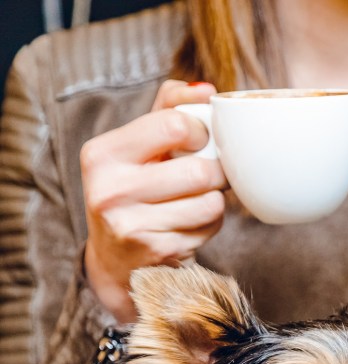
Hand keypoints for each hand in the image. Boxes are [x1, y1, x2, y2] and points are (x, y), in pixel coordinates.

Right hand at [82, 80, 227, 321]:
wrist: (117, 260)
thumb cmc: (135, 190)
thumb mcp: (138, 147)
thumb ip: (168, 109)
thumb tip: (206, 90)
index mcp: (101, 153)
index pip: (174, 124)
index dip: (200, 131)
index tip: (198, 141)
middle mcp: (109, 189)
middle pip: (199, 170)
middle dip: (214, 172)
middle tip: (206, 175)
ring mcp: (131, 225)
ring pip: (211, 201)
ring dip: (215, 200)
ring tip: (196, 200)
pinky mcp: (157, 251)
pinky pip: (211, 226)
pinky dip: (211, 224)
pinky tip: (190, 224)